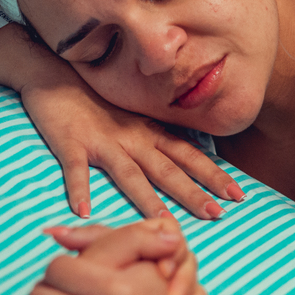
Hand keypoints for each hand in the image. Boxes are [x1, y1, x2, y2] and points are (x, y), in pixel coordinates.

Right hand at [18, 64, 244, 219]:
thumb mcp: (134, 120)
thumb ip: (156, 142)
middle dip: (193, 193)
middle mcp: (132, 138)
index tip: (239, 195)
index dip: (214, 175)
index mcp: (150, 134)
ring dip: (146, 198)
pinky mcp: (71, 143)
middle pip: (167, 169)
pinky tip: (83, 211)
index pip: (189, 156)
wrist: (55, 74)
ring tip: (163, 221)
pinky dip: (79, 189)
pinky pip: (75, 169)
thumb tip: (187, 165)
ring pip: (128, 173)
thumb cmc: (97, 102)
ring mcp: (102, 141)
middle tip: (218, 214)